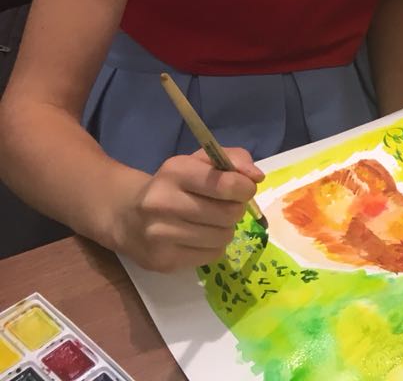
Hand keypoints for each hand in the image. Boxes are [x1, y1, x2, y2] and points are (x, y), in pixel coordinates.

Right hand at [113, 148, 263, 271]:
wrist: (126, 215)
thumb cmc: (173, 184)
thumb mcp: (199, 161)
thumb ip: (233, 160)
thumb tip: (256, 177)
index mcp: (175, 171)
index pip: (226, 184)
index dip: (244, 188)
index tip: (243, 188)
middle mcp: (163, 203)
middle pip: (228, 214)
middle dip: (235, 209)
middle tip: (225, 206)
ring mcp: (160, 235)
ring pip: (223, 237)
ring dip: (225, 229)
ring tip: (210, 222)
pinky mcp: (162, 260)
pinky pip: (211, 256)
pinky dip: (213, 247)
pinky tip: (198, 237)